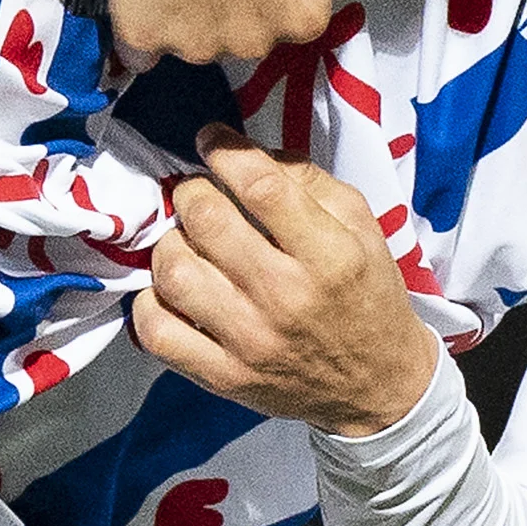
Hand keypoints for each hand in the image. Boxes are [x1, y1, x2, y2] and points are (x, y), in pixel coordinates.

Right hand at [100, 0, 344, 65]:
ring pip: (192, 44)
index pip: (287, 24)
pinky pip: (141, 53)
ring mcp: (197, 43)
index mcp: (300, 15)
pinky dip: (143, 28)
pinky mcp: (145, 35)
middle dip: (228, 10)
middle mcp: (253, 41)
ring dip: (185, 18)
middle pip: (239, 39)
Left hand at [132, 125, 434, 435]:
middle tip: (200, 193)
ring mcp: (249, 342)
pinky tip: (172, 288)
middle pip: (206, 221)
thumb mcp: (362, 228)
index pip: (261, 186)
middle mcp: (286, 298)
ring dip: (171, 242)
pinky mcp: (222, 377)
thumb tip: (245, 151)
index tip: (211, 139)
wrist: (376, 386)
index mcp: (329, 256)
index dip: (225, 150)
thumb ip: (309, 181)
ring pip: (174, 271)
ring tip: (188, 241)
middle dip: (192, 191)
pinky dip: (150, 301)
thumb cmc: (367, 296)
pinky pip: (156, 331)